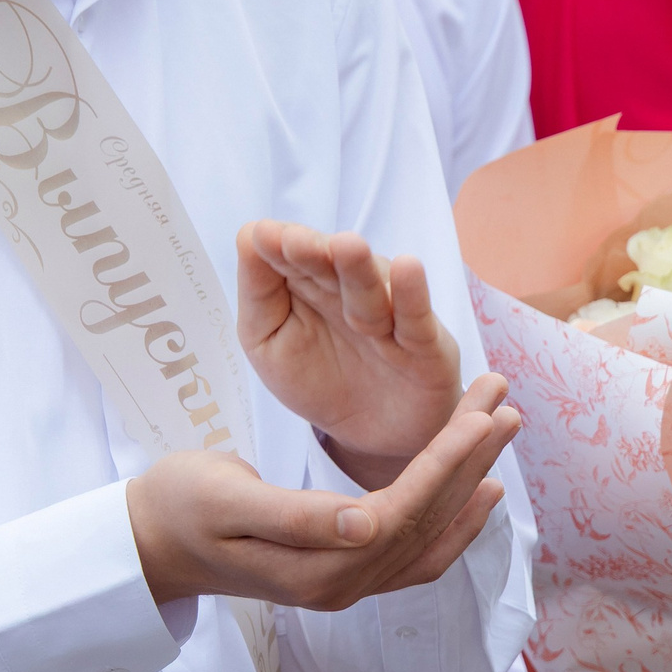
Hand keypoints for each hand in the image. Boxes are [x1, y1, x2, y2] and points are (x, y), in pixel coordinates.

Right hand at [126, 374, 518, 610]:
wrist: (152, 542)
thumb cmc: (180, 506)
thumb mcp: (225, 501)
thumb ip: (296, 517)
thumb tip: (365, 528)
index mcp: (319, 568)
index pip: (403, 511)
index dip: (446, 463)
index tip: (479, 414)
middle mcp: (345, 584)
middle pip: (427, 521)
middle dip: (471, 459)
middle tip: (503, 400)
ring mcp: (347, 583)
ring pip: (429, 533)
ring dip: (470, 479)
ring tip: (499, 426)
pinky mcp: (344, 570)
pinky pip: (415, 550)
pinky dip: (453, 519)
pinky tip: (475, 489)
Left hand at [240, 220, 464, 486]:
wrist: (374, 435)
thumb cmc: (317, 380)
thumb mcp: (269, 344)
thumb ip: (258, 294)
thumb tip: (248, 236)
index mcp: (307, 284)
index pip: (291, 257)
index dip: (278, 247)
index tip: (263, 237)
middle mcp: (347, 291)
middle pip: (331, 267)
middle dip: (314, 252)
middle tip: (295, 241)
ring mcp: (388, 316)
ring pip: (371, 290)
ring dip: (358, 269)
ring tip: (346, 246)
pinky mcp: (424, 344)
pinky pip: (416, 319)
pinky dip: (413, 295)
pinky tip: (408, 268)